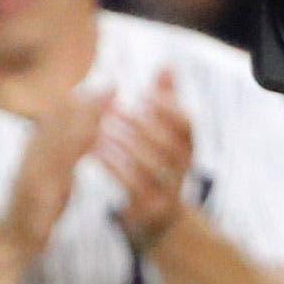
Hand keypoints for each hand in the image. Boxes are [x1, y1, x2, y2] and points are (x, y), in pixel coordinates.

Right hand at [0, 91, 107, 258]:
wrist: (12, 240)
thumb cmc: (35, 211)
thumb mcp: (52, 180)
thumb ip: (63, 158)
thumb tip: (82, 138)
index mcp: (36, 154)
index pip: (60, 120)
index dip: (84, 102)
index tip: (106, 86)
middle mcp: (32, 157)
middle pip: (60, 123)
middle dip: (87, 103)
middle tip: (111, 85)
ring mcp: (33, 172)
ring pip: (59, 139)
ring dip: (83, 119)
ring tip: (105, 104)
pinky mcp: (37, 190)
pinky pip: (58, 164)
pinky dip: (74, 148)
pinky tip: (90, 138)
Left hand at [98, 69, 195, 249]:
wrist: (158, 220)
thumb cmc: (156, 165)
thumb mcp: (164, 134)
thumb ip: (165, 99)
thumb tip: (167, 64)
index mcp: (188, 148)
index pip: (188, 124)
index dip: (169, 108)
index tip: (144, 95)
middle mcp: (184, 170)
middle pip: (169, 144)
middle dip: (142, 125)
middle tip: (114, 110)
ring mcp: (169, 191)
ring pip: (151, 165)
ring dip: (125, 144)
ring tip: (102, 128)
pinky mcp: (150, 208)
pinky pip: (133, 185)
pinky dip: (114, 166)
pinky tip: (95, 151)